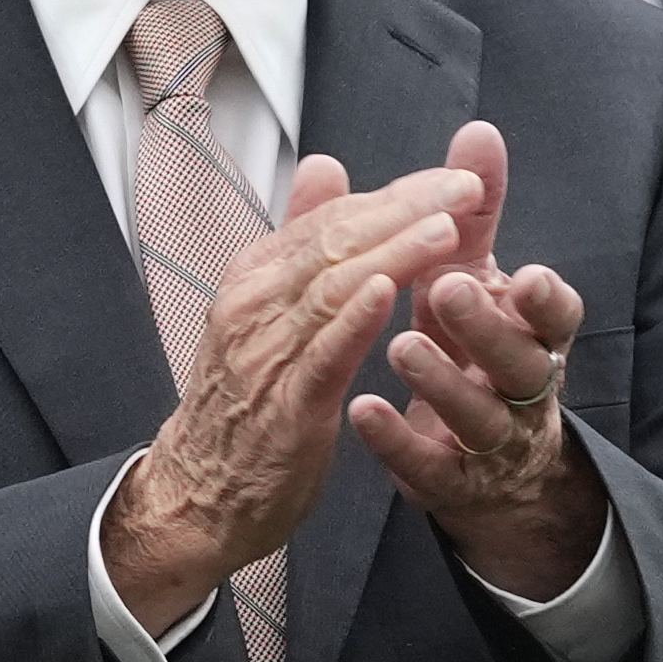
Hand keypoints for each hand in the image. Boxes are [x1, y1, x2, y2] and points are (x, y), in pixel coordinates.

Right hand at [104, 156, 485, 634]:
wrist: (199, 494)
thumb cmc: (243, 403)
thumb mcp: (268, 308)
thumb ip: (299, 239)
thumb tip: (325, 168)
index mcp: (257, 277)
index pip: (334, 218)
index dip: (397, 193)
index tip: (453, 177)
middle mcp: (255, 303)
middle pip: (337, 241)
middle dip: (406, 209)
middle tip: (463, 188)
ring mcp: (265, 352)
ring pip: (333, 287)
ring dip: (392, 253)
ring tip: (444, 228)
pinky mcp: (283, 404)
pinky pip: (321, 352)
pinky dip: (354, 318)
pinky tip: (387, 291)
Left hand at [346, 122, 606, 599]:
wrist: (488, 466)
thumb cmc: (477, 349)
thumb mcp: (481, 278)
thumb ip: (476, 212)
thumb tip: (478, 131)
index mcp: (535, 335)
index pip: (558, 317)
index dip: (547, 300)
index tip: (526, 274)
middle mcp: (522, 388)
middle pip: (519, 362)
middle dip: (486, 327)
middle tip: (447, 288)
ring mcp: (490, 441)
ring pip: (478, 416)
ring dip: (442, 380)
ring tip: (401, 346)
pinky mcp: (451, 481)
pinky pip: (430, 466)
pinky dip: (396, 441)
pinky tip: (361, 410)